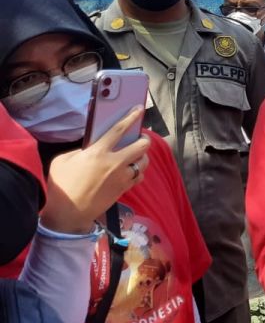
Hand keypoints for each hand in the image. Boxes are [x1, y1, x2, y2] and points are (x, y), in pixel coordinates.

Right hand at [42, 109, 150, 233]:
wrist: (68, 213)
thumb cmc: (62, 186)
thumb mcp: (63, 161)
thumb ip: (80, 150)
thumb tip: (93, 148)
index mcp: (97, 152)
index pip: (119, 130)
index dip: (131, 118)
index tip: (139, 109)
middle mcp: (114, 163)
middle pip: (142, 145)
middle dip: (144, 139)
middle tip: (140, 138)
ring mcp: (122, 177)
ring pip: (144, 161)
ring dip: (142, 156)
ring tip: (136, 154)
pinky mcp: (124, 189)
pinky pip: (140, 176)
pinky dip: (138, 172)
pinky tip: (131, 171)